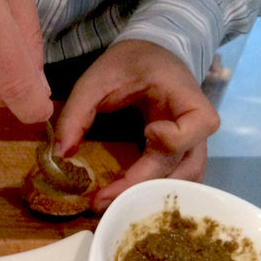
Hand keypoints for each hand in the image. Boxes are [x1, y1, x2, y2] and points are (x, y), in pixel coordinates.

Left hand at [55, 40, 219, 211]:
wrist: (150, 54)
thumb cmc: (128, 64)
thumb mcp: (96, 79)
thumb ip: (76, 113)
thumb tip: (60, 154)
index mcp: (184, 95)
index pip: (200, 123)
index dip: (176, 137)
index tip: (148, 132)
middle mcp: (196, 124)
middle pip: (188, 165)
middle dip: (145, 186)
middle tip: (103, 200)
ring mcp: (193, 142)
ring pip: (188, 181)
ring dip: (152, 198)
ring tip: (113, 206)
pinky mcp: (182, 154)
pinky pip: (179, 182)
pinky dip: (156, 196)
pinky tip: (126, 202)